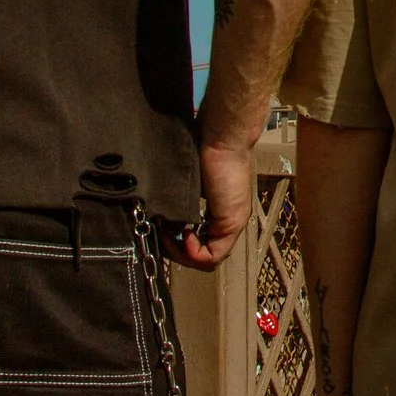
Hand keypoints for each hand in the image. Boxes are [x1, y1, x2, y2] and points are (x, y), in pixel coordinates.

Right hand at [173, 140, 257, 269]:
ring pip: (210, 258)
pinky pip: (213, 255)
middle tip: (164, 238)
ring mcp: (232, 222)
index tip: (165, 231)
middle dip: (179, 252)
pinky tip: (184, 235)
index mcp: (220, 211)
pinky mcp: (231, 221)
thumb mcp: (190, 183)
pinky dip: (194, 253)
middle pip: (205, 255)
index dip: (181, 246)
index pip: (203, 245)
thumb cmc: (204, 150)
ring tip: (170, 237)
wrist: (222, 137)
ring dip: (184, 254)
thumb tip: (163, 219)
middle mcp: (229, 220)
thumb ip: (182, 203)